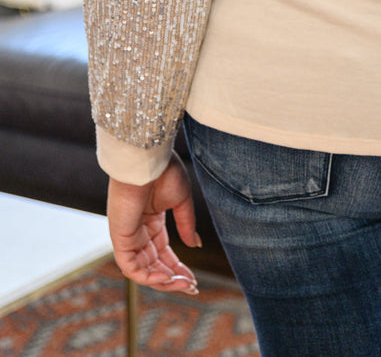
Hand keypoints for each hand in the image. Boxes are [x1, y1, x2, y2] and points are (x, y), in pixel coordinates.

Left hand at [107, 151, 200, 294]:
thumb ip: (186, 224)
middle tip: (192, 287)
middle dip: (173, 278)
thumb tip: (195, 245)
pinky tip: (167, 278)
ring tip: (183, 284)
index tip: (193, 280)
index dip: (178, 267)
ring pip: (142, 270)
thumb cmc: (164, 171)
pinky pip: (131, 267)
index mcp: (151, 220)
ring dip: (163, 280)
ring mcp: (128, 235)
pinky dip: (147, 277)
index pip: (163, 252)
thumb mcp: (181, 200)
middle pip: (154, 264)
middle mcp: (138, 231)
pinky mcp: (120, 238)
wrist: (147, 159)